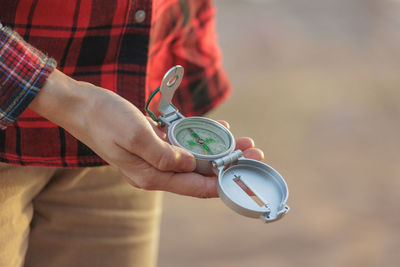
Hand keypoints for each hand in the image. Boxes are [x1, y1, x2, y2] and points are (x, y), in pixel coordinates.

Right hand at [29, 70, 263, 197]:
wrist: (81, 104)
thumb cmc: (105, 118)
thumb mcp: (135, 136)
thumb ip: (165, 155)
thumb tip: (191, 164)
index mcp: (150, 175)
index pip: (194, 186)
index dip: (221, 181)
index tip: (244, 173)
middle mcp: (154, 171)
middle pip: (198, 173)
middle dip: (225, 163)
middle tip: (251, 152)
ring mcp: (153, 157)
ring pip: (192, 158)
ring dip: (215, 149)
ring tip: (239, 140)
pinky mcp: (152, 143)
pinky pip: (181, 144)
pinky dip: (198, 137)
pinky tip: (214, 129)